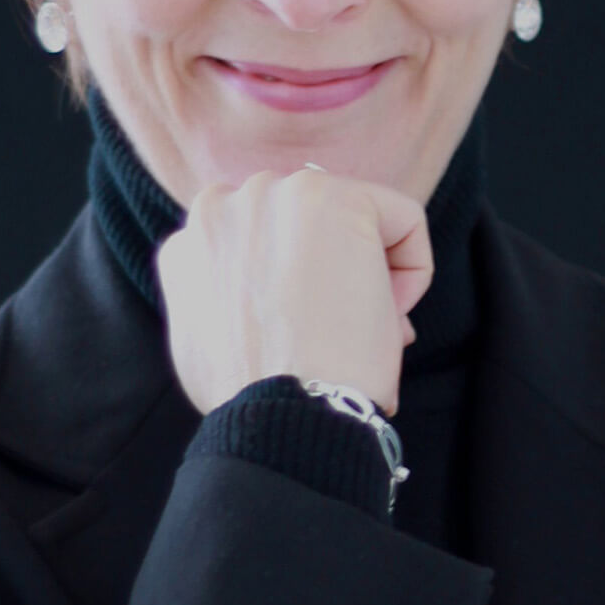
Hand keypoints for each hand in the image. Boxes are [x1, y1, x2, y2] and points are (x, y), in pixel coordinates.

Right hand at [155, 166, 432, 418]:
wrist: (280, 410)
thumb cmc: (252, 395)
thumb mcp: (206, 341)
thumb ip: (225, 298)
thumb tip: (286, 292)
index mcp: (190, 243)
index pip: (260, 245)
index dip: (295, 290)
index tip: (309, 331)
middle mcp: (224, 203)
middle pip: (303, 226)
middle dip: (331, 270)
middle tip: (342, 329)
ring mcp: (278, 194)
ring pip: (350, 218)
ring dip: (367, 267)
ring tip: (362, 324)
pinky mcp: (338, 198)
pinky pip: (402, 219)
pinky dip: (414, 267)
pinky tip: (390, 313)